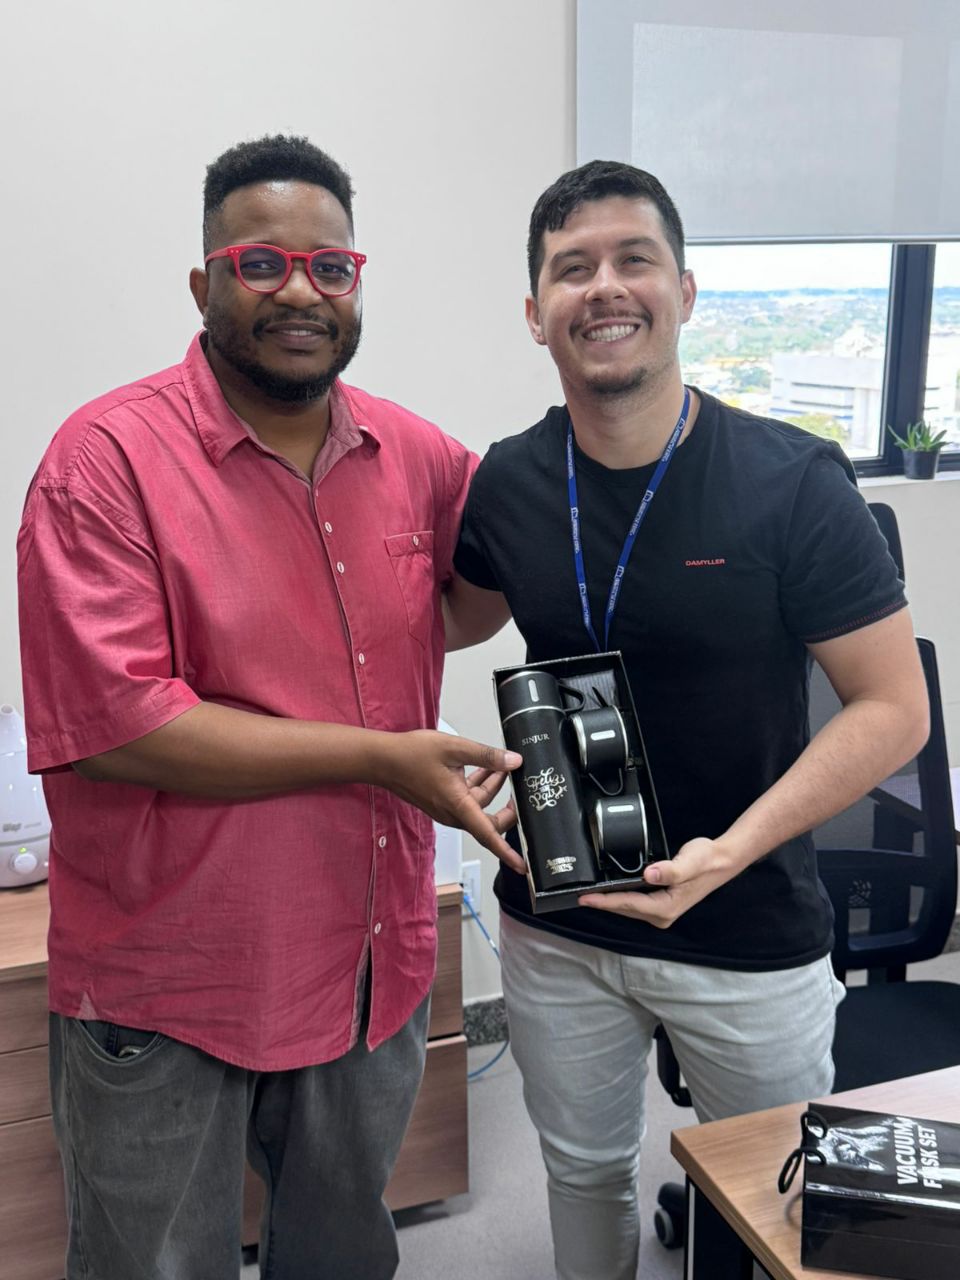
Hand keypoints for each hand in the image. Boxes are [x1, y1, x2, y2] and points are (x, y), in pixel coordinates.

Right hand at [379, 731, 524, 870]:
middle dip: (507, 808)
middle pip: (488, 821)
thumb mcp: (454, 748)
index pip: (488, 834)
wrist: (383, 760)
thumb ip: (486, 756)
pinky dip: (478, 785)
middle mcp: (452, 813)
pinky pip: (467, 800)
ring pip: (479, 806)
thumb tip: (513, 762)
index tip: (522, 865)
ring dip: (492, 787)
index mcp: (457, 805)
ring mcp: (446, 809)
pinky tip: (484, 767)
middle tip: (520, 789)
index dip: (507, 851)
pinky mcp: (442, 802)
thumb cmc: (411, 755)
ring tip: (501, 765)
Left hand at [577, 836, 741, 926]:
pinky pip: (635, 903)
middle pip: (625, 909)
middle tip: (578, 895)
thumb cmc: (706, 860)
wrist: (721, 860)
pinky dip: (620, 898)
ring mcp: (662, 911)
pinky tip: (610, 891)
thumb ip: (670, 870)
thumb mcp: (690, 861)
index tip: (584, 898)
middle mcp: (662, 914)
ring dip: (610, 902)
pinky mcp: (661, 904)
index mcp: (666, 907)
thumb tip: (649, 874)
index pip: (628, 904)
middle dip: (602, 903)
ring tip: (588, 895)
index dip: (604, 901)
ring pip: (629, 908)